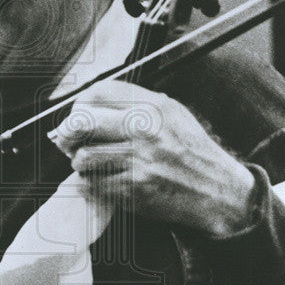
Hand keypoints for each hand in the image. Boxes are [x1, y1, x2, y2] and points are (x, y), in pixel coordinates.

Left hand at [50, 80, 256, 237]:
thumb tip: (90, 103)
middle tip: (67, 140)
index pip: (99, 93)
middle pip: (83, 121)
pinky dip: (90, 185)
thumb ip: (135, 104)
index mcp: (153, 107)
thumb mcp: (172, 114)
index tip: (78, 113)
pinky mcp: (134, 189)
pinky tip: (101, 181)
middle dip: (68, 132)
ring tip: (90, 163)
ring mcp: (138, 161)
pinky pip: (92, 185)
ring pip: (83, 157)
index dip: (81, 103)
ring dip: (80, 162)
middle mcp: (145, 130)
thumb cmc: (191, 152)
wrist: (217, 191)